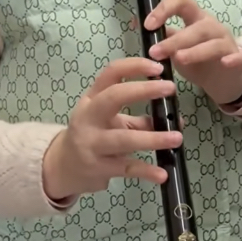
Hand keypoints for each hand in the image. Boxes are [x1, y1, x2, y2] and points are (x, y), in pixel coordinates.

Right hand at [42, 57, 182, 201]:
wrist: (64, 166)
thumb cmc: (93, 136)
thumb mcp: (111, 122)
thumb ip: (140, 120)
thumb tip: (175, 120)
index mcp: (93, 98)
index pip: (111, 74)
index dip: (135, 66)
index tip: (158, 68)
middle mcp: (89, 117)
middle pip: (114, 97)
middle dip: (143, 90)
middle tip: (170, 89)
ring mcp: (91, 143)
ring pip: (124, 138)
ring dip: (152, 138)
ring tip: (177, 138)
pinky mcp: (97, 167)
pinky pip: (126, 168)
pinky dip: (145, 171)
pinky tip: (162, 174)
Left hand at [142, 0, 241, 105]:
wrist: (222, 78)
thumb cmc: (196, 58)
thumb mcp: (176, 46)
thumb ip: (162, 35)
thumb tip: (135, 22)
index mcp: (194, 18)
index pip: (181, 2)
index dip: (165, 9)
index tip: (148, 25)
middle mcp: (211, 26)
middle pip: (196, 27)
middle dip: (175, 40)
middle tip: (155, 52)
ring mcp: (227, 42)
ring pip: (214, 43)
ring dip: (196, 51)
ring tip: (179, 59)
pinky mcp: (240, 59)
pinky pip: (241, 56)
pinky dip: (234, 58)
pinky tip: (225, 63)